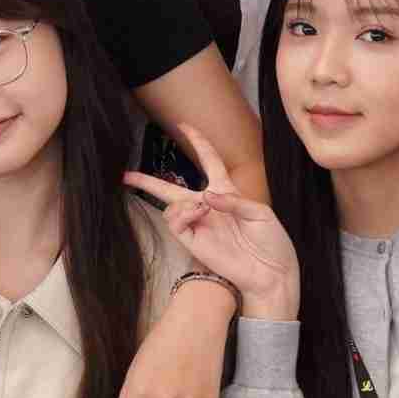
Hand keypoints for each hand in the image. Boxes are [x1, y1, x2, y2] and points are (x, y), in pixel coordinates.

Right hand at [124, 125, 298, 320]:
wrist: (272, 271)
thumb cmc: (271, 240)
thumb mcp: (259, 212)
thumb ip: (233, 200)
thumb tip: (204, 196)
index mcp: (227, 192)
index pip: (209, 161)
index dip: (198, 142)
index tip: (185, 126)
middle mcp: (208, 207)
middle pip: (171, 189)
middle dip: (148, 181)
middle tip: (126, 175)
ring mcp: (199, 225)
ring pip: (171, 206)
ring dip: (181, 202)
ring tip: (201, 207)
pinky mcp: (194, 242)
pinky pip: (175, 224)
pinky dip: (182, 214)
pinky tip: (197, 212)